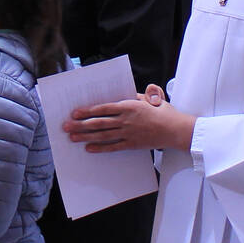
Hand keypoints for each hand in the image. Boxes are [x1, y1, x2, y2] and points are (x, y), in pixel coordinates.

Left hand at [65, 87, 195, 152]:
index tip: (75, 112)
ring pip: (103, 135)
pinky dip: (100, 148)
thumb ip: (139, 95)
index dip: (87, 111)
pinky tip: (89, 148)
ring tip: (72, 138)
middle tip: (66, 126)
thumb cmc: (164, 112)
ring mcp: (128, 133)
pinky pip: (113, 147)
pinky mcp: (132, 144)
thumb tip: (131, 94)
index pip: (103, 108)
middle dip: (80, 125)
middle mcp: (126, 120)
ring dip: (86, 136)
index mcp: (129, 106)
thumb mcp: (151, 98)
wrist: (176, 130)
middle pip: (99, 123)